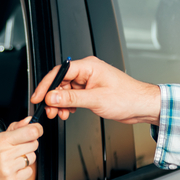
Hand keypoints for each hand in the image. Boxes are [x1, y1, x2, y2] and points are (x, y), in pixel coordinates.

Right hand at [0, 116, 41, 179]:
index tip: (37, 131)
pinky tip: (12, 172)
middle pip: (34, 144)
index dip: (37, 130)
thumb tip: (29, 120)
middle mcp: (5, 154)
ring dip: (25, 160)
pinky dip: (23, 172)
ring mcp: (9, 169)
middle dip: (28, 146)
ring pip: (32, 158)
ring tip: (13, 163)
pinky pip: (29, 172)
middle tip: (17, 151)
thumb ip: (14, 129)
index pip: (30, 131)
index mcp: (1, 140)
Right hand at [30, 56, 160, 123]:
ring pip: (65, 90)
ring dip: (60, 103)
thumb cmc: (127, 97)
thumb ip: (71, 98)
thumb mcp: (96, 99)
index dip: (46, 85)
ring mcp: (89, 82)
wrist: (141, 106)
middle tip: (50, 110)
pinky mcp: (91, 91)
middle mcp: (87, 72)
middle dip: (53, 97)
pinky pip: (73, 96)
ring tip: (60, 114)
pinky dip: (68, 105)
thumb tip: (52, 96)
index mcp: (88, 66)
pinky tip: (69, 112)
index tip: (39, 97)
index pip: (60, 72)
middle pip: (60, 81)